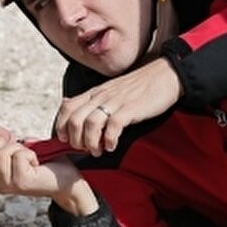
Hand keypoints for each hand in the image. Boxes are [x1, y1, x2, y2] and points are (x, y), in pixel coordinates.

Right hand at [0, 127, 97, 215]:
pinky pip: (18, 155)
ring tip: (28, 155)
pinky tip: (36, 161)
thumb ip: (6, 141)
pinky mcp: (23, 181)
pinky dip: (29, 152)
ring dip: (17, 147)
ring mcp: (10, 184)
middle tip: (16, 145)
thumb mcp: (21, 149)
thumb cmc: (45, 166)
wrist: (66, 181)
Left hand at [55, 57, 182, 155]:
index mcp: (95, 92)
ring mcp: (116, 101)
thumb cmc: (138, 87)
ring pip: (90, 123)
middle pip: (75, 119)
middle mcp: (101, 96)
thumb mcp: (110, 90)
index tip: (67, 140)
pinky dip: (109, 140)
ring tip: (97, 151)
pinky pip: (113, 126)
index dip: (61, 126)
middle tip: (84, 149)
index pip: (67, 107)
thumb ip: (91, 100)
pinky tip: (112, 146)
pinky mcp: (131, 108)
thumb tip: (68, 105)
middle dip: (75, 139)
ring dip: (90, 142)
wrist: (165, 75)